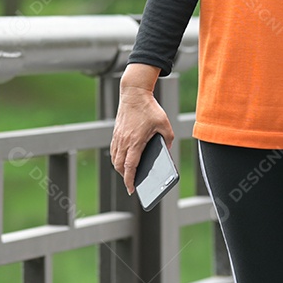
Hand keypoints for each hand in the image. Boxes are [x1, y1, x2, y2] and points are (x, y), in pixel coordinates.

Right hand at [110, 65, 174, 195]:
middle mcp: (124, 140)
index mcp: (136, 141)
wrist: (134, 92)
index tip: (131, 189)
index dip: (129, 180)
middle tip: (131, 183)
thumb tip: (167, 149)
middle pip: (119, 166)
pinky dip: (117, 157)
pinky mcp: (116, 132)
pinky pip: (114, 150)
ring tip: (128, 173)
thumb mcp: (165, 123)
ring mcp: (118, 136)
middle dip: (124, 177)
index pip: (130, 166)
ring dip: (120, 168)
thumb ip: (168, 139)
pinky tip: (123, 159)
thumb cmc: (149, 108)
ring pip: (115, 158)